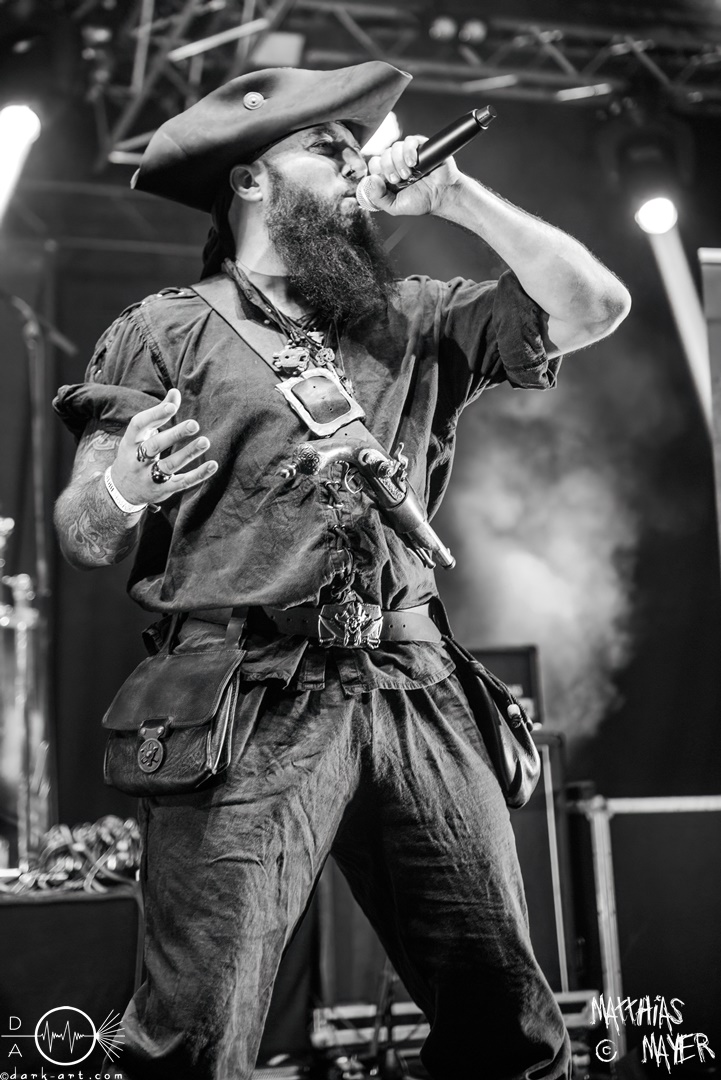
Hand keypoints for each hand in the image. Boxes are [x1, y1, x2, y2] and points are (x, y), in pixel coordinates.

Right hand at [109, 388, 216, 505]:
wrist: (122, 490)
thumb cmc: (136, 454)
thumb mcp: (141, 435)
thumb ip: (160, 414)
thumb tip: (175, 392)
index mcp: (130, 442)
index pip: (139, 425)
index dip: (155, 415)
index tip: (172, 407)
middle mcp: (136, 460)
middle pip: (154, 446)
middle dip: (174, 435)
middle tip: (194, 424)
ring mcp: (148, 477)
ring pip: (168, 465)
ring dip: (187, 453)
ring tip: (205, 441)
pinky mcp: (162, 490)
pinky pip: (181, 482)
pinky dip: (198, 475)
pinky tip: (212, 465)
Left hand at [363, 135, 461, 216]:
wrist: (442, 196)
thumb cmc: (422, 201)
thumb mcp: (395, 207)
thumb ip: (379, 198)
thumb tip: (371, 180)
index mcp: (389, 175)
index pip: (374, 165)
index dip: (376, 172)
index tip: (386, 182)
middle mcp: (397, 163)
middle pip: (382, 155)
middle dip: (388, 168)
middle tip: (398, 180)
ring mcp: (408, 154)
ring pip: (394, 147)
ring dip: (399, 162)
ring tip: (409, 174)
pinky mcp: (420, 147)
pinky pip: (409, 141)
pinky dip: (408, 151)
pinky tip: (413, 162)